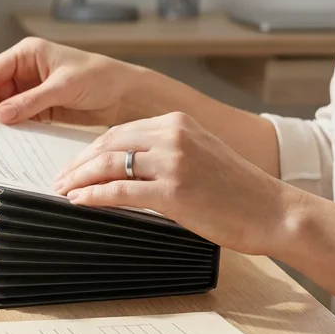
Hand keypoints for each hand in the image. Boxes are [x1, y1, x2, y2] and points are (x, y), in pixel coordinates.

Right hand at [0, 37, 151, 125]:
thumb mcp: (63, 87)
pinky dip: (16, 128)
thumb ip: (30, 101)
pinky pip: (20, 118)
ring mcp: (33, 90)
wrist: (125, 95)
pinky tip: (13, 139)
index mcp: (28, 53)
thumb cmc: (100, 77)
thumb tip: (1, 114)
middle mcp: (26, 70)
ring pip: (6, 106)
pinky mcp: (41, 108)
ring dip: (2, 121)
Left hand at [50, 112, 300, 254]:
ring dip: (79, 179)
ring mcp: (174, 162)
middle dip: (78, 163)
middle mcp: (174, 135)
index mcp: (178, 122)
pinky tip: (79, 202)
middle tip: (60, 178)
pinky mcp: (173, 192)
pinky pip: (120, 191)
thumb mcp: (200, 155)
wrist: (274, 211)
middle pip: (108, 144)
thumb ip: (165, 153)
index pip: (119, 131)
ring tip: (63, 190)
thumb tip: (122, 167)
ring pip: (109, 165)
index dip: (90, 149)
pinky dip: (93, 196)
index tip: (74, 163)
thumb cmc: (239, 191)